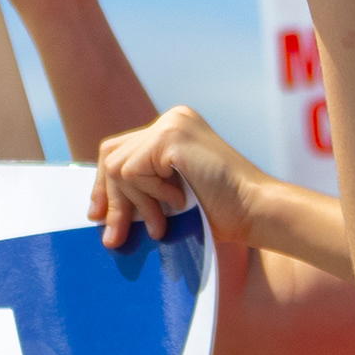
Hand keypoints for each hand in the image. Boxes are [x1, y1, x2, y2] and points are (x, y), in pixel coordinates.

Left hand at [92, 105, 278, 249]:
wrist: (256, 210)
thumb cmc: (222, 211)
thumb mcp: (172, 196)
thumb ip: (143, 190)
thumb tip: (99, 211)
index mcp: (174, 128)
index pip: (120, 150)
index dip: (103, 184)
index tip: (98, 215)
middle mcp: (172, 119)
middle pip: (111, 154)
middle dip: (109, 198)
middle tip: (112, 235)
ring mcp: (171, 124)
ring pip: (117, 167)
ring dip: (136, 203)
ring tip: (162, 224)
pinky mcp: (170, 137)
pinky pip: (131, 172)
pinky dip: (149, 196)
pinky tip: (178, 203)